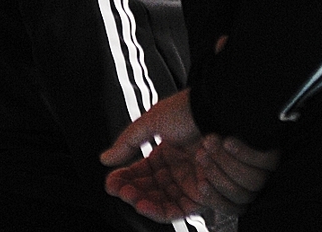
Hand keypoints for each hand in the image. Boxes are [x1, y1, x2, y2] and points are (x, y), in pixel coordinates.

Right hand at [100, 90, 279, 220]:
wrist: (216, 110)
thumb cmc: (189, 110)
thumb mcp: (153, 121)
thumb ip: (128, 142)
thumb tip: (105, 159)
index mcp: (164, 154)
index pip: (139, 173)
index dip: (123, 179)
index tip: (110, 182)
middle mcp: (175, 171)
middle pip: (148, 191)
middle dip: (131, 192)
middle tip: (119, 190)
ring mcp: (188, 183)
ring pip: (160, 203)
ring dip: (143, 203)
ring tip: (131, 198)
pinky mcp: (201, 194)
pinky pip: (179, 210)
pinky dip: (161, 211)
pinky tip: (145, 203)